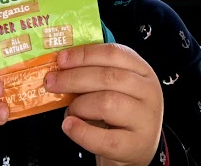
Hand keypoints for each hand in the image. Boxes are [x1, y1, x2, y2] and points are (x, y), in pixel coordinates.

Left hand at [46, 43, 163, 165]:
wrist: (138, 147)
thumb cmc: (122, 114)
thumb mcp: (117, 88)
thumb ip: (96, 75)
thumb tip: (62, 68)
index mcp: (142, 71)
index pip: (114, 53)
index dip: (85, 54)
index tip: (61, 59)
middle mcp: (147, 91)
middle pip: (108, 77)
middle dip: (74, 78)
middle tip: (53, 83)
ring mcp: (144, 119)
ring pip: (107, 103)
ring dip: (80, 105)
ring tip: (70, 110)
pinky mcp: (135, 145)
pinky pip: (104, 138)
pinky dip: (81, 131)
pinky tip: (70, 126)